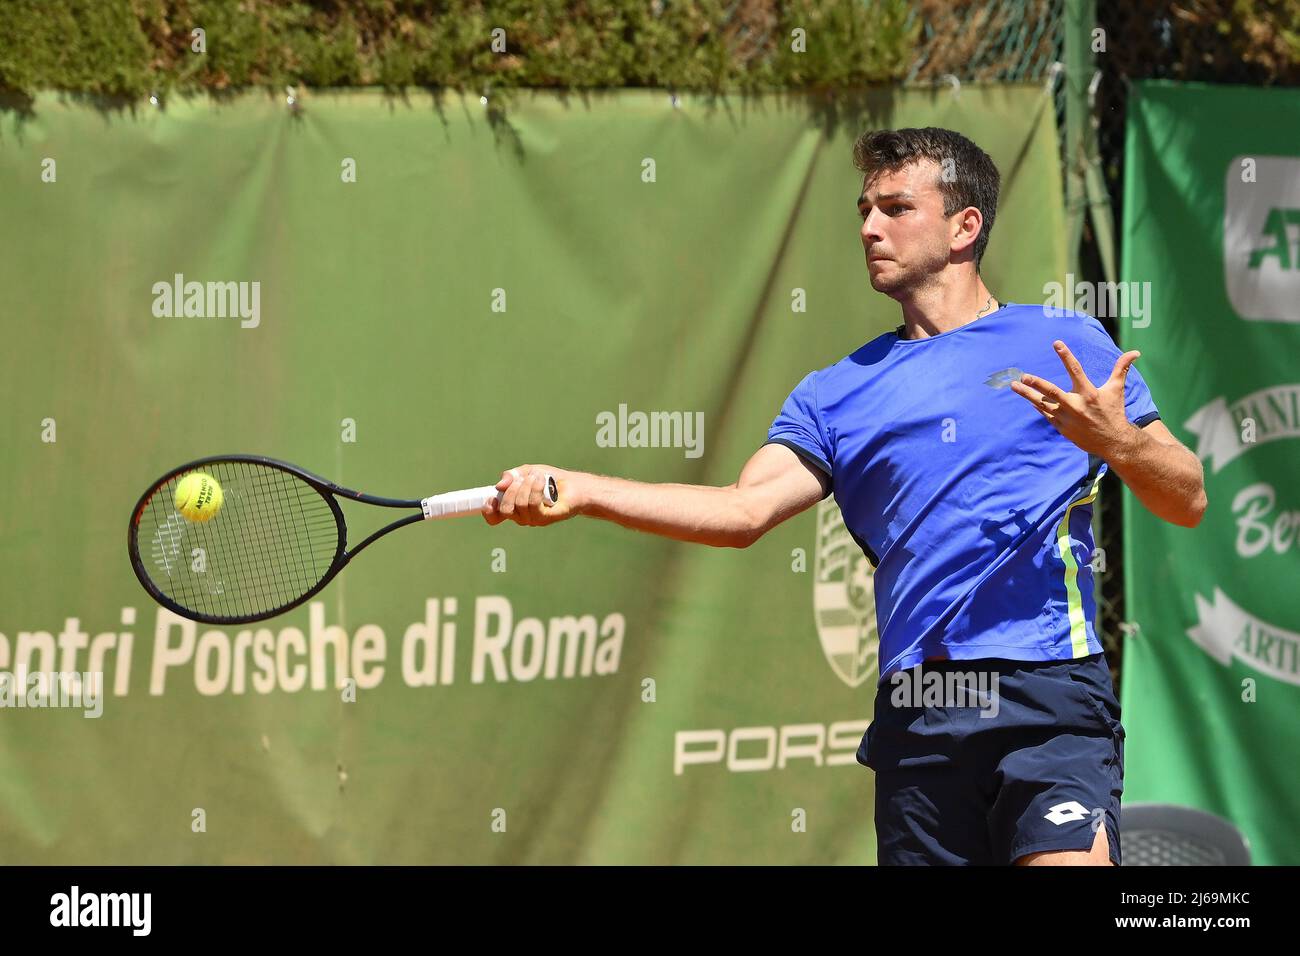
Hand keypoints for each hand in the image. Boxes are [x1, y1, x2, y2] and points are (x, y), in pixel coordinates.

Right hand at [482, 464, 580, 526]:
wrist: (574, 485)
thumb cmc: (550, 479)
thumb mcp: (527, 472)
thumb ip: (512, 476)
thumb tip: (499, 485)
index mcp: (513, 507)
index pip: (494, 517)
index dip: (488, 511)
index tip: (490, 498)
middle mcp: (521, 516)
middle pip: (505, 510)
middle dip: (510, 491)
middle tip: (521, 478)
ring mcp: (533, 519)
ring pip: (519, 505)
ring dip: (525, 486)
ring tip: (537, 476)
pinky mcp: (546, 518)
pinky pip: (533, 505)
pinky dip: (534, 489)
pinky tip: (540, 480)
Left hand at [1010, 340, 1140, 458]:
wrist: (1113, 441)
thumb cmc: (1114, 412)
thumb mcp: (1117, 390)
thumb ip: (1121, 369)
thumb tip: (1135, 352)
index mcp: (1089, 393)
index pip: (1075, 370)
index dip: (1066, 356)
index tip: (1056, 343)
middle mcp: (1075, 405)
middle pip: (1051, 392)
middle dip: (1035, 384)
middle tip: (1022, 376)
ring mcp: (1066, 418)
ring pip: (1043, 404)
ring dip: (1028, 395)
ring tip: (1014, 385)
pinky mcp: (1061, 428)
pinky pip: (1046, 414)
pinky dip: (1038, 406)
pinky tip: (1029, 399)